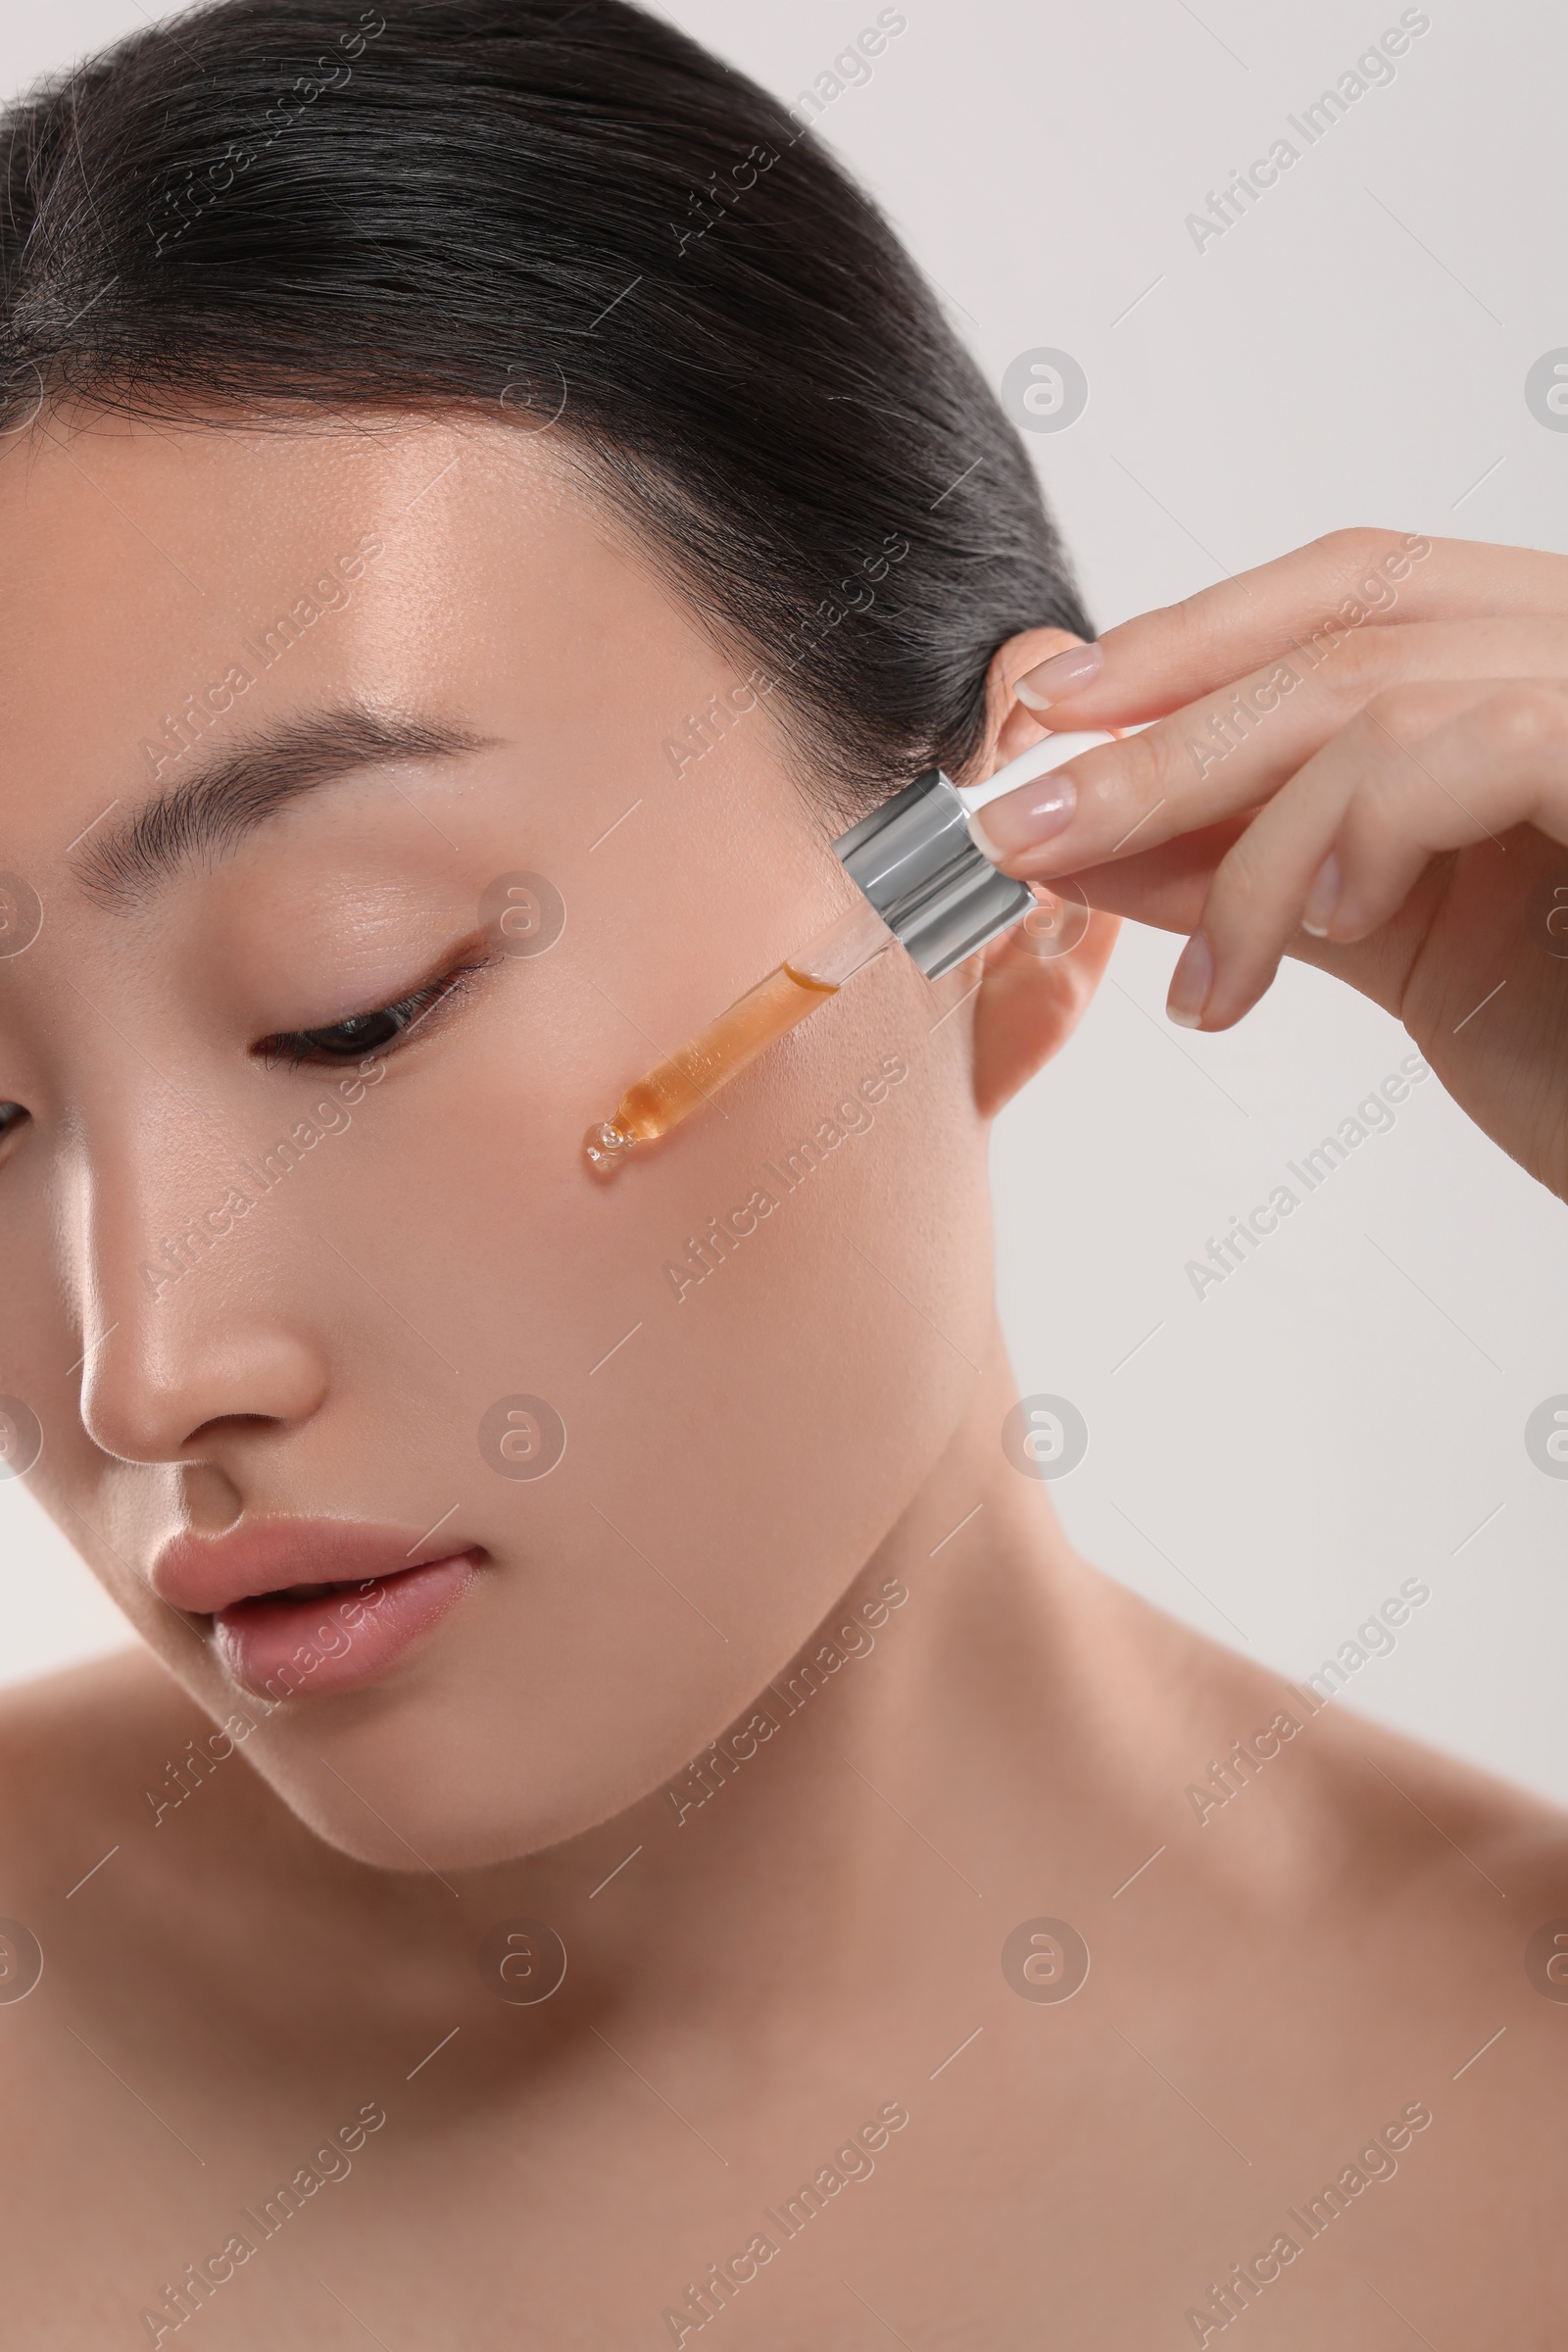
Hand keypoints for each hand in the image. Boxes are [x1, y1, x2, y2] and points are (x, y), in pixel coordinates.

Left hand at [975, 530, 1567, 1200]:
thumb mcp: (1399, 944)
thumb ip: (1256, 870)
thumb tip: (1085, 834)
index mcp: (1544, 663)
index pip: (1355, 588)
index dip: (1191, 634)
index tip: (1051, 712)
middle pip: (1348, 624)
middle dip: (1162, 734)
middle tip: (1022, 828)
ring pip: (1387, 689)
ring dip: (1237, 830)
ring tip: (1196, 982)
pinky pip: (1476, 744)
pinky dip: (1363, 831)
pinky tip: (1318, 934)